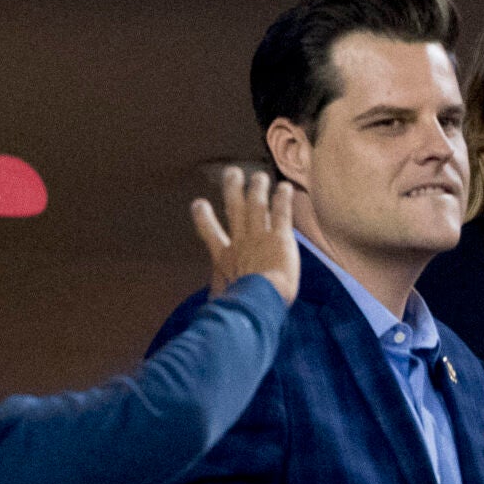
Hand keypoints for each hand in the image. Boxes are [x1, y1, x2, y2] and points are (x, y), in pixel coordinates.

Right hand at [194, 165, 301, 305]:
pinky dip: (283, 199)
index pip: (209, 232)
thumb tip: (211, 310)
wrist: (258, 303)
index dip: (203, 217)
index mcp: (223, 258)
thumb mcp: (220, 301)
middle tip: (232, 172)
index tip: (198, 203)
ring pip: (256, 206)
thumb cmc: (238, 307)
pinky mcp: (279, 238)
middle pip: (234, 209)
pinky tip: (285, 186)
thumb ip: (218, 297)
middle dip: (232, 190)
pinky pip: (281, 214)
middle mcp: (240, 242)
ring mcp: (259, 237)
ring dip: (257, 189)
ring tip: (260, 175)